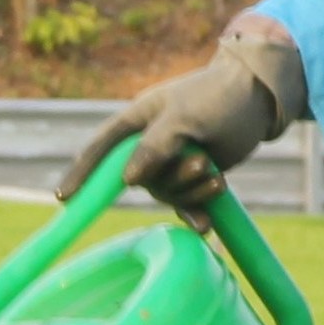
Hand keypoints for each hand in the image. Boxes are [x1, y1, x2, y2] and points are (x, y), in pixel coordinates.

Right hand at [58, 35, 305, 214]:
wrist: (259, 99)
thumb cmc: (218, 98)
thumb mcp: (186, 118)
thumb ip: (155, 147)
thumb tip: (127, 181)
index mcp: (137, 120)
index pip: (100, 149)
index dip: (81, 173)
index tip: (64, 199)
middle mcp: (148, 143)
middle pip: (141, 181)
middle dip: (173, 180)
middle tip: (203, 162)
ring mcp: (171, 161)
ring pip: (167, 193)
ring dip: (193, 190)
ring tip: (217, 175)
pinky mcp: (192, 175)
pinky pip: (186, 203)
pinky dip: (195, 213)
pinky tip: (206, 227)